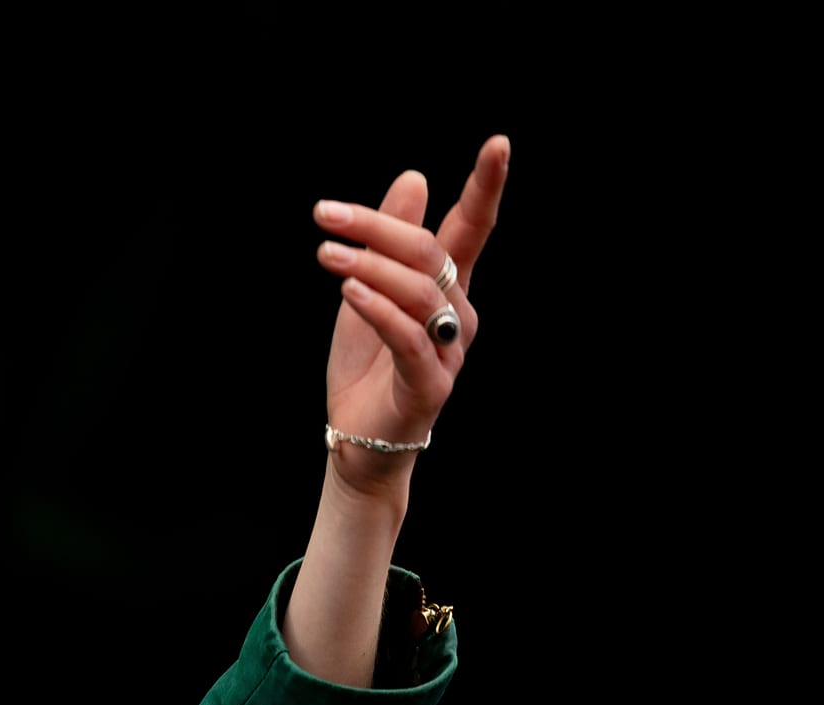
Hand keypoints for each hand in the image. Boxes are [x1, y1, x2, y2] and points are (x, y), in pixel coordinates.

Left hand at [314, 135, 510, 497]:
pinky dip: (378, 309)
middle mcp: (459, 315)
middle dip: (379, 226)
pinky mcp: (429, 385)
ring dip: (370, 265)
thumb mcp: (369, 292)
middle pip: (431, 254)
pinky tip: (350, 289)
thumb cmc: (368, 367)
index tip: (498, 143)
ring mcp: (448, 352)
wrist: (359, 442)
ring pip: (419, 292)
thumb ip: (389, 241)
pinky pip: (407, 338)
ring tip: (326, 252)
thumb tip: (414, 176)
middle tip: (324, 212)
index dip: (487, 187)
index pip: (473, 228)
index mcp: (448, 289)